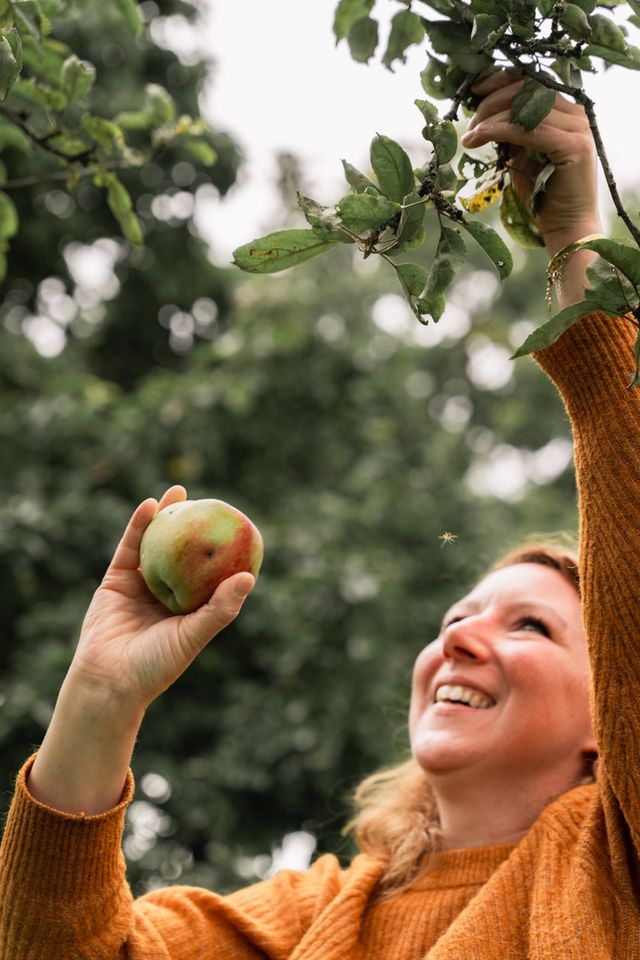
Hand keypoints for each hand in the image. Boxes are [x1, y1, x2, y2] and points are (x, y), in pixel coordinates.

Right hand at [67, 485, 255, 710]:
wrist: (108, 681)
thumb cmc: (157, 665)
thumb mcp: (194, 635)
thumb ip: (220, 607)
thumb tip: (248, 576)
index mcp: (190, 608)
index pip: (209, 574)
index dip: (221, 550)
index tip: (236, 526)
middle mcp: (167, 594)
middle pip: (183, 553)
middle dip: (195, 527)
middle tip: (211, 501)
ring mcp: (141, 585)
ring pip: (156, 545)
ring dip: (166, 517)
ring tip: (181, 491)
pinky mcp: (117, 580)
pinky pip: (130, 547)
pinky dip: (139, 525)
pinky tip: (152, 505)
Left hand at [461, 71, 601, 252]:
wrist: (566, 229)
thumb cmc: (542, 197)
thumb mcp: (522, 157)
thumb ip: (512, 133)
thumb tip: (485, 116)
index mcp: (566, 113)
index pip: (533, 82)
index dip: (502, 81)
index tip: (475, 90)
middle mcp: (576, 115)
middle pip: (529, 89)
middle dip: (492, 101)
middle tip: (469, 122)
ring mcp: (578, 129)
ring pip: (527, 107)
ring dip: (492, 117)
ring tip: (470, 134)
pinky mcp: (574, 146)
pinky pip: (530, 129)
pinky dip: (500, 130)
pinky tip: (480, 137)